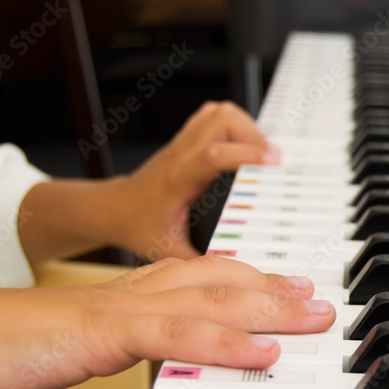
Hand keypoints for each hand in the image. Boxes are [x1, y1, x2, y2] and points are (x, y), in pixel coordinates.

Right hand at [0, 256, 333, 388]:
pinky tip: (264, 354)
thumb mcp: (40, 365)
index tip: (285, 294)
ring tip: (315, 320)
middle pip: (220, 283)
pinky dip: (226, 345)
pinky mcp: (105, 332)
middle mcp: (131, 294)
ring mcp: (121, 309)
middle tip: (320, 301)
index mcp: (123, 299)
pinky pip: (179, 335)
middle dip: (275, 292)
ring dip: (271, 312)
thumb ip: (54, 374)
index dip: (247, 285)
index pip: (198, 281)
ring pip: (213, 302)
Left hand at [116, 101, 280, 259]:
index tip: (273, 162)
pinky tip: (244, 146)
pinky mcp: (186, 139)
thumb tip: (233, 277)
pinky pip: (213, 115)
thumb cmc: (139, 227)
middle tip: (271, 160)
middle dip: (253, 134)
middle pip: (220, 119)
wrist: (114, 209)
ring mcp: (183, 143)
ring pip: (218, 111)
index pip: (212, 156)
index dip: (246, 154)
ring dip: (246, 126)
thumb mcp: (170, 251)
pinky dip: (235, 124)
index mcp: (177, 181)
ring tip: (261, 152)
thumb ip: (202, 264)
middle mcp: (181, 155)